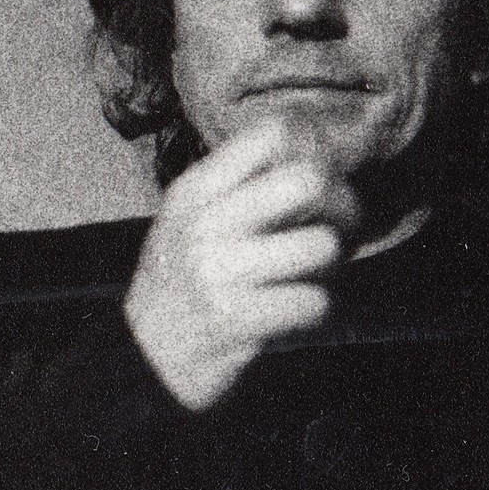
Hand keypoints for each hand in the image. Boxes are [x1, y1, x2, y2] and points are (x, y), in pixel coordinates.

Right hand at [123, 116, 358, 408]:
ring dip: (333, 265)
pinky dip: (317, 309)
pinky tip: (295, 309)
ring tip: (313, 274)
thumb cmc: (183, 283)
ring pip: (322, 245)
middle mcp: (204, 223)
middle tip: (337, 227)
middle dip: (342, 205)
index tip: (319, 176)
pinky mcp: (236, 319)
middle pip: (309, 180)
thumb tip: (321, 154)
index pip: (272, 132)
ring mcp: (218, 271)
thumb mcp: (191, 220)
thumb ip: (241, 187)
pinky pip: (314, 302)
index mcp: (194, 190)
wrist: (146, 356)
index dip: (314, 148)